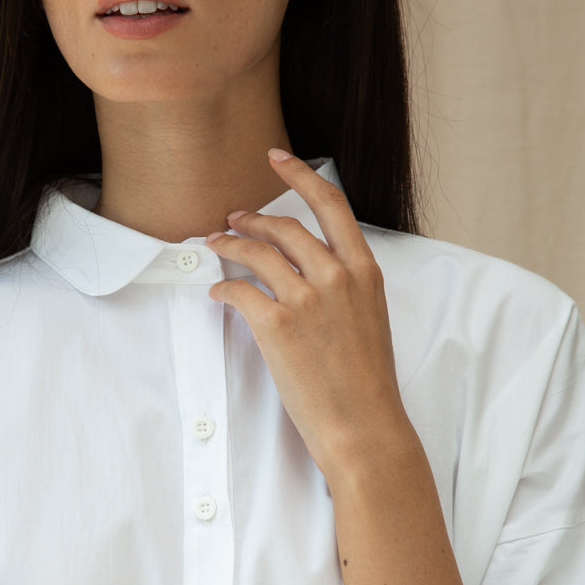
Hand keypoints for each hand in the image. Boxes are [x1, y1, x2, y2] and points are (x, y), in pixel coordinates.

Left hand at [207, 149, 408, 484]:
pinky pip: (238, 290)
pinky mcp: (277, 326)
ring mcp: (307, 300)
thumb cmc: (366, 382)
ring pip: (257, 253)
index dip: (300, 175)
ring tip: (215, 245)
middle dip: (253, 219)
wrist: (362, 426)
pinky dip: (222, 286)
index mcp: (365, 271)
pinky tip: (215, 290)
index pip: (332, 204)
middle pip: (285, 226)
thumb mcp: (370, 319)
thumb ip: (346, 286)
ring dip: (229, 244)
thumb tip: (313, 267)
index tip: (277, 158)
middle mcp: (337, 277)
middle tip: (233, 220)